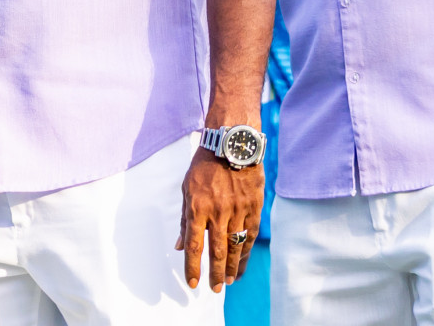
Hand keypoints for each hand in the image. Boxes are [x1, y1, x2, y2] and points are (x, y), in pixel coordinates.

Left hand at [175, 145, 262, 291]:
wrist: (232, 145)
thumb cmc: (204, 166)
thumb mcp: (187, 189)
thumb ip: (185, 219)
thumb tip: (180, 245)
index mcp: (198, 207)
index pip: (195, 245)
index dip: (193, 267)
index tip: (193, 283)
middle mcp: (218, 212)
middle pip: (218, 251)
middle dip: (216, 273)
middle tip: (216, 288)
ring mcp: (238, 210)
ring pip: (236, 247)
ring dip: (233, 267)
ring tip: (230, 281)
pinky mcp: (254, 207)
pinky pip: (250, 236)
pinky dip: (246, 252)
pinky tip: (243, 262)